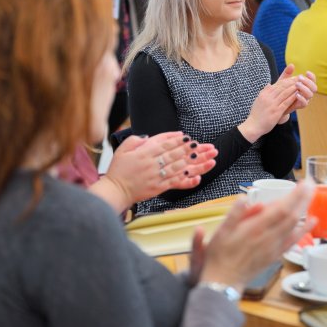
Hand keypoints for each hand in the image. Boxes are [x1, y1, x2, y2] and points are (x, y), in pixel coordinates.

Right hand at [103, 132, 217, 208]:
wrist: (115, 190)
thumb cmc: (118, 169)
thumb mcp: (123, 149)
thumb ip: (136, 140)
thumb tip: (149, 137)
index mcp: (145, 152)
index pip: (166, 144)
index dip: (180, 141)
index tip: (191, 139)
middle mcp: (153, 163)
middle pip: (177, 154)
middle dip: (195, 150)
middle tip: (209, 147)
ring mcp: (156, 176)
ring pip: (180, 168)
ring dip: (197, 164)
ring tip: (210, 160)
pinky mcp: (158, 188)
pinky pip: (175, 183)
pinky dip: (187, 180)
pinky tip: (198, 177)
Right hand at [196, 180, 315, 292]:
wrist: (223, 281)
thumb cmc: (219, 255)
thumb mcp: (221, 231)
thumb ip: (235, 214)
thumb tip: (244, 198)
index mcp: (254, 229)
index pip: (280, 209)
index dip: (294, 196)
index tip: (302, 183)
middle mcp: (268, 238)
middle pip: (292, 215)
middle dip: (303, 198)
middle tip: (310, 183)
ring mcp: (273, 247)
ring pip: (294, 226)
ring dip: (304, 209)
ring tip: (311, 195)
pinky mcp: (275, 255)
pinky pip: (293, 240)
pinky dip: (304, 230)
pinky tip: (312, 221)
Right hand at [238, 71, 298, 142]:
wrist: (253, 126)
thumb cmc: (256, 114)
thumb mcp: (258, 100)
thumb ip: (264, 92)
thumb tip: (269, 84)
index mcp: (264, 93)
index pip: (277, 84)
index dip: (286, 80)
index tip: (294, 78)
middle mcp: (268, 97)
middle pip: (282, 87)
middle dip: (292, 82)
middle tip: (300, 78)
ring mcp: (272, 104)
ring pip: (284, 93)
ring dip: (293, 88)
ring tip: (301, 85)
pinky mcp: (276, 111)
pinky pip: (286, 103)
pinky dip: (292, 98)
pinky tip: (298, 95)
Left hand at [278, 66, 316, 116]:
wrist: (276, 104)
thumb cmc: (281, 91)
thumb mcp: (283, 81)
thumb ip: (287, 73)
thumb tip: (292, 65)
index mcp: (305, 86)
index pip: (313, 81)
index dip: (312, 77)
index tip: (307, 72)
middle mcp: (307, 93)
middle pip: (314, 88)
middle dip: (308, 82)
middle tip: (300, 78)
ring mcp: (304, 100)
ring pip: (310, 95)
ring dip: (304, 88)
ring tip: (297, 84)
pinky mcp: (299, 106)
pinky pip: (305, 103)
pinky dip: (302, 98)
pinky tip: (296, 94)